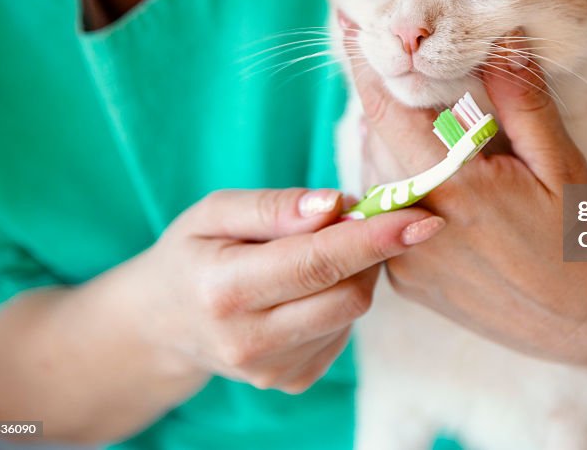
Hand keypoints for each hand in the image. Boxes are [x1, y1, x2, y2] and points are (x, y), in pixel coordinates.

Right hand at [129, 188, 443, 392]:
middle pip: (349, 293)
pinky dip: (340, 297)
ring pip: (353, 310)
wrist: (164, 323)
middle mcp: (249, 342)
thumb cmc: (194, 254)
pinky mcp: (292, 381)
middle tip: (362, 216)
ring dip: (356, 271)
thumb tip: (337, 205)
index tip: (423, 218)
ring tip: (322, 249)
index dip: (376, 238)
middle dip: (372, 250)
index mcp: (225, 290)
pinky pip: (343, 330)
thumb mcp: (214, 212)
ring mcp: (272, 371)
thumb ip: (275, 206)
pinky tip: (309, 286)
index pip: (318, 263)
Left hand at [349, 42, 586, 363]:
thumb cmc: (582, 239)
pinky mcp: (408, 284)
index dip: (362, 63)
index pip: (386, 111)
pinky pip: (386, 219)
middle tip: (403, 69)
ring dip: (391, 146)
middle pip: (375, 142)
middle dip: (384, 102)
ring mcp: (407, 260)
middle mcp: (418, 226)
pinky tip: (439, 182)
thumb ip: (523, 101)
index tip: (347, 21)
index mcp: (455, 187)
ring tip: (430, 127)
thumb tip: (503, 37)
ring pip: (376, 179)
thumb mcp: (560, 164)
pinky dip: (401, 188)